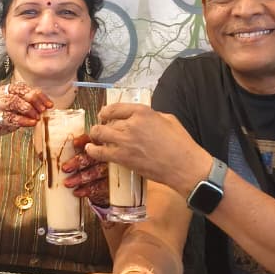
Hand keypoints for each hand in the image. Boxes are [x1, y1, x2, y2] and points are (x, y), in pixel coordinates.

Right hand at [0, 83, 51, 167]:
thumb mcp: (13, 112)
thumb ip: (25, 108)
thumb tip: (43, 109)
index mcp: (4, 90)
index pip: (24, 87)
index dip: (39, 95)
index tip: (49, 105)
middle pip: (20, 91)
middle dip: (35, 100)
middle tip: (43, 110)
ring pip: (14, 101)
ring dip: (29, 109)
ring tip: (37, 117)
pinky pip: (9, 117)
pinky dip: (22, 120)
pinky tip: (31, 123)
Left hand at [62, 133, 108, 203]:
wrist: (104, 181)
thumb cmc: (86, 164)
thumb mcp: (75, 155)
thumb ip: (62, 154)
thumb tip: (42, 156)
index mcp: (95, 144)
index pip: (90, 139)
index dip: (83, 140)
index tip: (74, 143)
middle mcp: (104, 154)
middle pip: (93, 156)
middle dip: (78, 162)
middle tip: (65, 168)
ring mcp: (109, 168)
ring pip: (97, 171)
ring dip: (81, 177)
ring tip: (68, 183)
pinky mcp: (110, 183)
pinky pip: (101, 186)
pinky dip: (89, 190)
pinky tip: (78, 192)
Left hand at [85, 105, 206, 194]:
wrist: (183, 166)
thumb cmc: (180, 143)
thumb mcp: (168, 119)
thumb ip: (151, 116)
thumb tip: (141, 119)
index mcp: (143, 112)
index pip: (117, 108)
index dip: (107, 111)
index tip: (104, 114)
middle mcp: (131, 124)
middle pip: (107, 121)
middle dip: (102, 124)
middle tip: (101, 128)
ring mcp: (125, 141)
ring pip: (100, 134)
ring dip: (95, 135)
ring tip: (94, 137)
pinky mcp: (122, 158)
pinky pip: (100, 152)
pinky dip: (93, 150)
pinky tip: (90, 149)